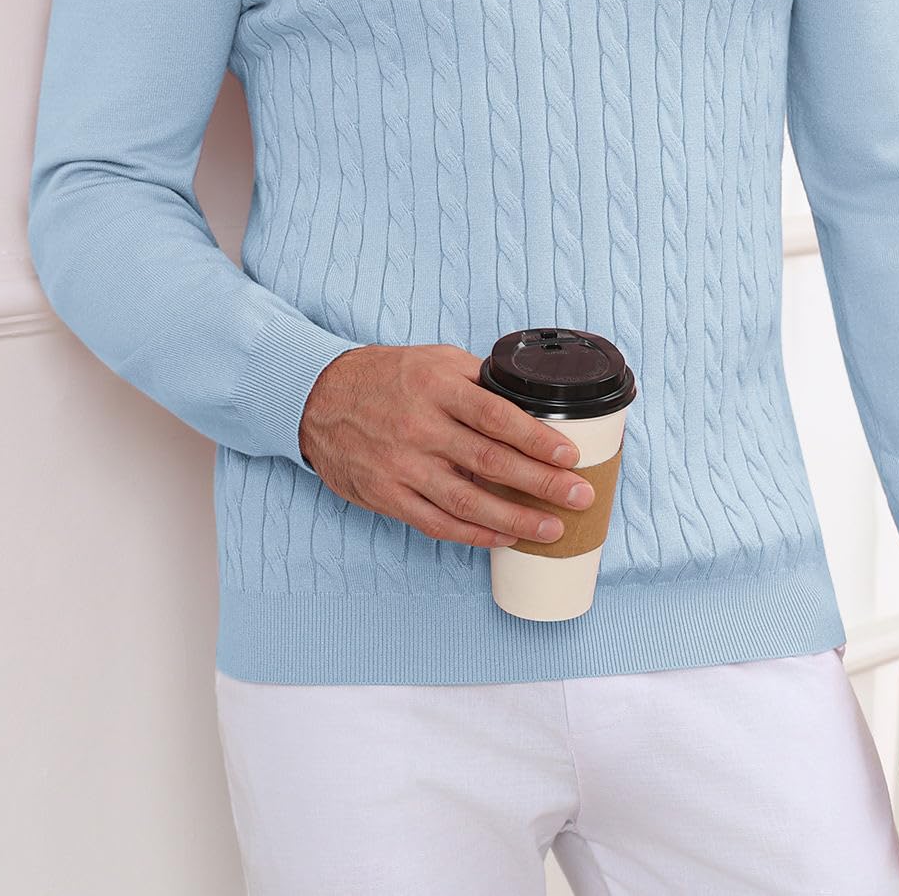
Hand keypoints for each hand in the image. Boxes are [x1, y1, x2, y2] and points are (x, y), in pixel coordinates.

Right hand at [297, 344, 595, 548]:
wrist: (319, 397)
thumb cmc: (385, 376)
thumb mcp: (433, 360)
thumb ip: (478, 381)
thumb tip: (530, 403)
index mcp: (436, 387)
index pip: (496, 416)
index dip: (537, 438)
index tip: (571, 455)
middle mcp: (420, 427)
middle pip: (490, 462)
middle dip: (541, 483)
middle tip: (579, 495)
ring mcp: (402, 465)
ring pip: (467, 502)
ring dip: (515, 519)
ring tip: (552, 529)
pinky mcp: (387, 495)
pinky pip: (437, 523)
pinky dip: (474, 535)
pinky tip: (503, 538)